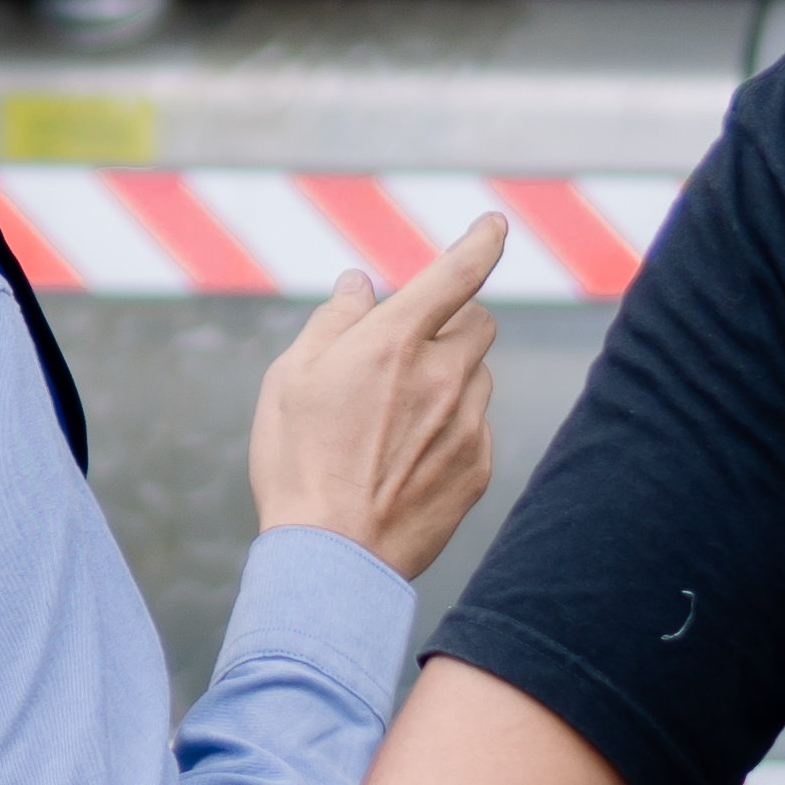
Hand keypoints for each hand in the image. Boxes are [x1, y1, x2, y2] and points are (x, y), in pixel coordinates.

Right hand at [250, 214, 507, 578]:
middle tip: (409, 353)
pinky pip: (476, 429)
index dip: (481, 242)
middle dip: (453, 325)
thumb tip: (360, 287)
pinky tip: (407, 462)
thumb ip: (334, 322)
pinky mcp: (478, 468)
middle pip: (480, 323)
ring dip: (450, 380)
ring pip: (478, 378)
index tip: (494, 226)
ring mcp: (467, 424)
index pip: (457, 273)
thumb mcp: (291, 379)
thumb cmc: (299, 462)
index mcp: (394, 341)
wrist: (332, 557)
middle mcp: (443, 375)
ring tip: (395, 423)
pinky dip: (451, 430)